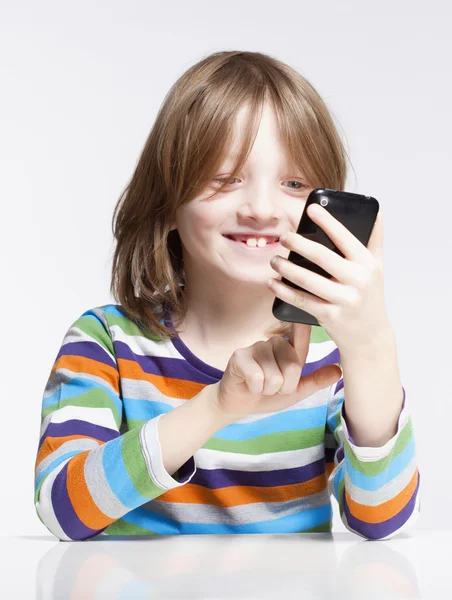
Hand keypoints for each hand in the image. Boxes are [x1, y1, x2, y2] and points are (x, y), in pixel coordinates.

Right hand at [214, 321, 341, 422]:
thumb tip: (338, 370)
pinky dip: (255, 388)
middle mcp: (272, 343)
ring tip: (260, 386)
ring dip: (268, 389)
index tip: (304, 314)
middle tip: (273, 387)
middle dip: (284, 387)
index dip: (303, 327)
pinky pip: (257, 377)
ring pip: (274, 375)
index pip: (301, 338)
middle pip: (292, 366)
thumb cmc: (267, 394)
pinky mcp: (239, 356)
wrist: (239, 405)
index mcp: (288, 349)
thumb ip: (316, 380)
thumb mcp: (296, 391)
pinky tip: (249, 384)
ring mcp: (255, 347)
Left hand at [268, 203, 390, 352]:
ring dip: (286, 267)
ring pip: (308, 279)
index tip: (311, 208)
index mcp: (367, 264)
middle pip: (322, 256)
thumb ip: (375, 240)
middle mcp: (357, 280)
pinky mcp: (329, 316)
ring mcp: (343, 299)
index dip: (327, 221)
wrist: (370, 336)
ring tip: (274, 259)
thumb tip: (375, 211)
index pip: (345, 237)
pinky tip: (273, 282)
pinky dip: (284, 291)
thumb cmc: (370, 296)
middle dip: (299, 243)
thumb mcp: (377, 267)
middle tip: (284, 236)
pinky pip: (301, 300)